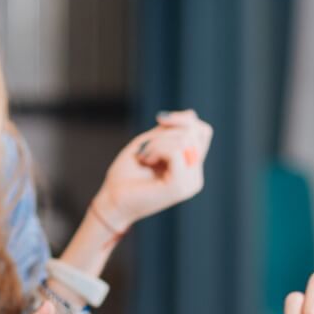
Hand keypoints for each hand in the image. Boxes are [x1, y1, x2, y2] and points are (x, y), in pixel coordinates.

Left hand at [93, 110, 213, 227]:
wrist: (111, 200)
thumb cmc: (126, 174)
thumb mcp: (149, 143)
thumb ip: (170, 131)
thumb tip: (192, 114)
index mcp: (190, 166)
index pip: (202, 132)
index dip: (184, 119)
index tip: (160, 119)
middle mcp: (195, 175)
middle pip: (194, 133)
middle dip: (165, 132)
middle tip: (145, 149)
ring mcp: (190, 183)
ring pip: (184, 140)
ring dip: (156, 142)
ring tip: (144, 157)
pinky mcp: (180, 187)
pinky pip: (176, 151)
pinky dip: (156, 149)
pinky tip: (146, 161)